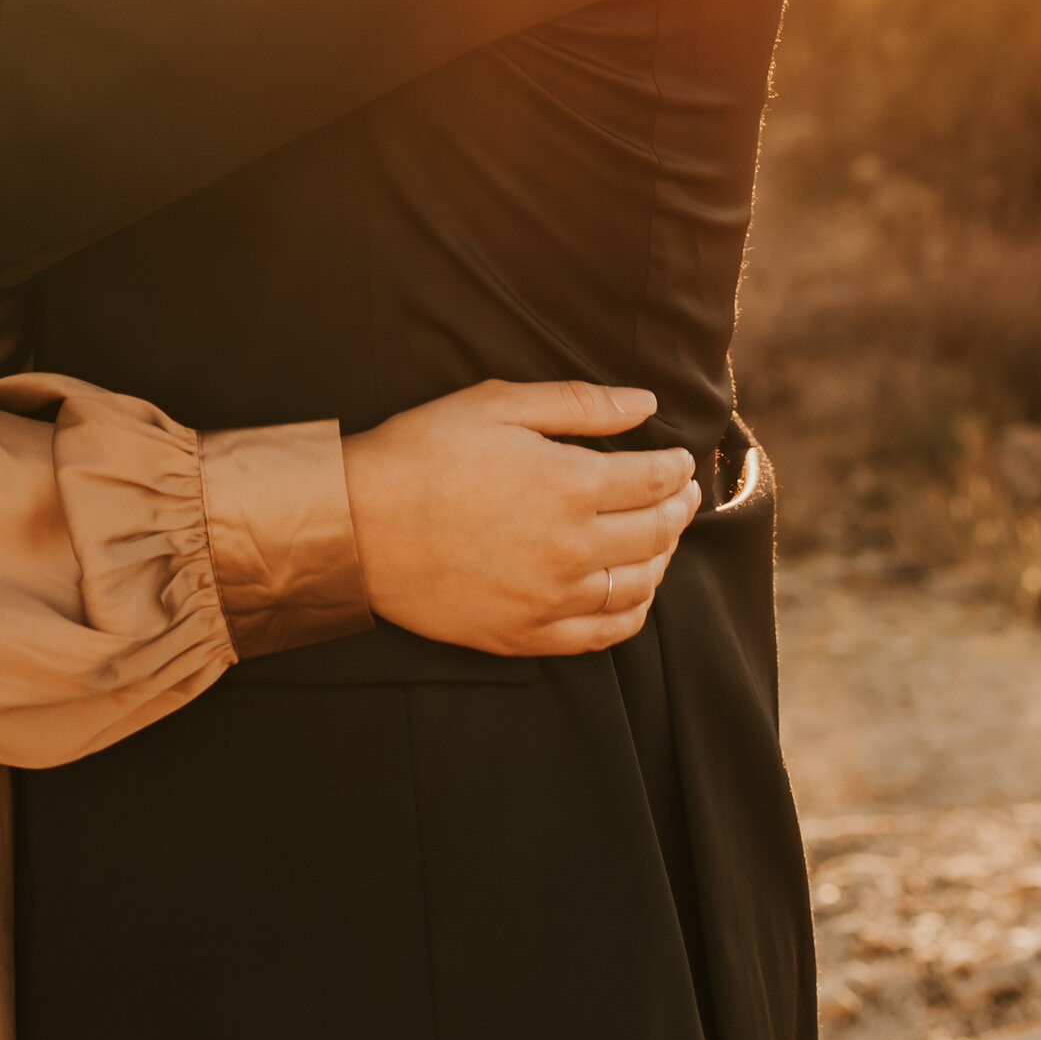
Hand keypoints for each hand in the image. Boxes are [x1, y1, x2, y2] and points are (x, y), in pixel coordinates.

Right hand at [340, 381, 699, 656]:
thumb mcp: (498, 404)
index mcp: (568, 484)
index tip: (682, 461)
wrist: (358, 525)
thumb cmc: (422, 453)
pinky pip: (603, 634)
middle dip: (679, 509)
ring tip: (660, 537)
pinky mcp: (526, 635)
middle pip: (656, 533)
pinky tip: (632, 592)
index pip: (654, 480)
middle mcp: (571, 548)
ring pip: (638, 586)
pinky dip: (631, 612)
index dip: (677, 469)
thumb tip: (646, 405)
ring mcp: (551, 600)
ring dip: (662, 559)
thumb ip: (579, 404)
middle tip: (683, 494)